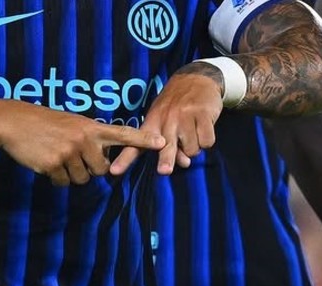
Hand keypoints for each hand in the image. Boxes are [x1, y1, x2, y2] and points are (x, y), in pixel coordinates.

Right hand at [0, 101, 165, 185]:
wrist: (14, 122)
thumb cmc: (44, 123)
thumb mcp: (71, 123)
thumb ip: (90, 139)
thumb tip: (102, 164)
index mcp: (90, 127)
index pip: (122, 133)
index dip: (142, 139)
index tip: (162, 142)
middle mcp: (84, 139)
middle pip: (101, 170)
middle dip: (89, 169)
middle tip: (72, 156)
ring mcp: (69, 152)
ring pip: (82, 179)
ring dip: (70, 174)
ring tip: (56, 156)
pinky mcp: (54, 165)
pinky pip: (63, 183)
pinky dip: (55, 178)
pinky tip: (46, 163)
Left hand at [110, 64, 224, 175]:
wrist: (197, 78)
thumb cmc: (178, 106)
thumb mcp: (165, 121)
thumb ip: (170, 146)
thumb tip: (184, 163)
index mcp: (152, 123)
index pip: (135, 145)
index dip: (124, 159)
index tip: (114, 171)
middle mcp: (167, 120)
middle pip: (165, 147)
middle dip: (165, 160)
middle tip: (164, 171)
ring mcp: (185, 116)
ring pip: (191, 149)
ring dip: (194, 148)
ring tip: (193, 133)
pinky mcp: (203, 114)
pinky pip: (206, 141)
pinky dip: (207, 141)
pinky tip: (204, 129)